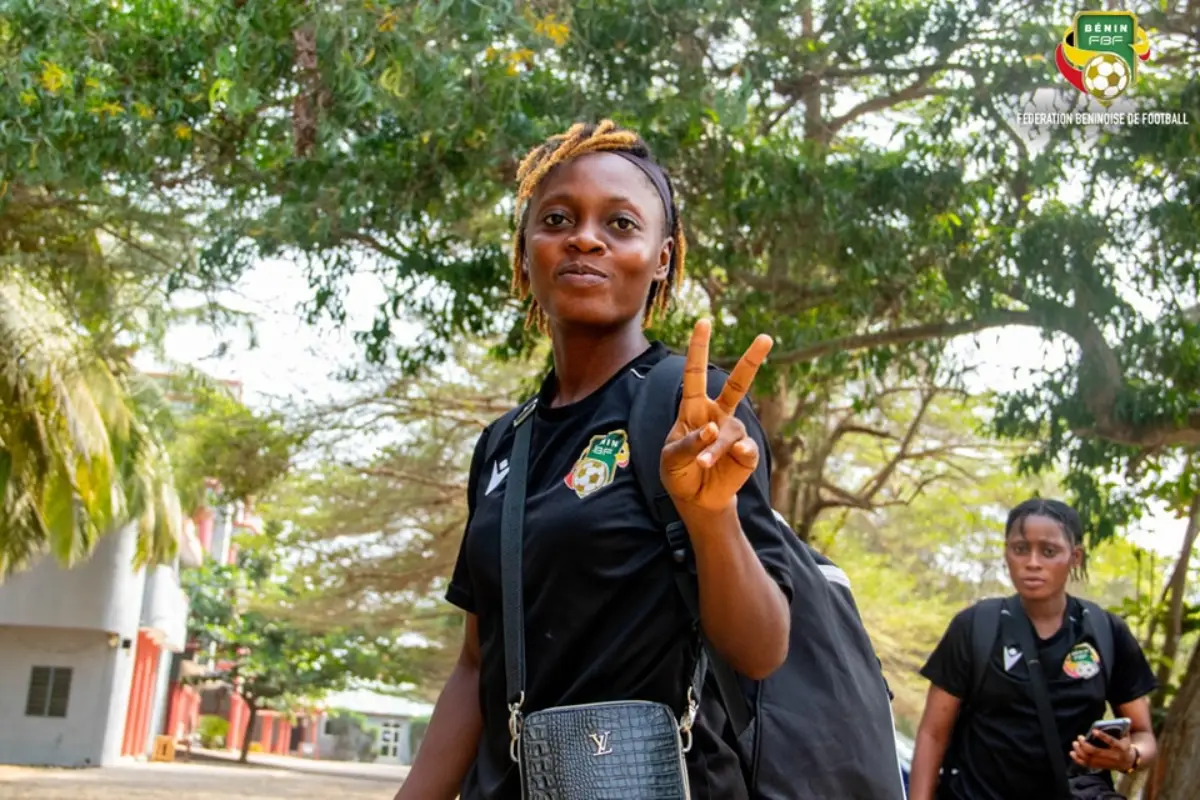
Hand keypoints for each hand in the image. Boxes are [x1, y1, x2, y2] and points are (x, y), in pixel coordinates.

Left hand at [660, 319, 772, 512]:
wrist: (696, 500)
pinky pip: (744, 449)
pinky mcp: (746, 453)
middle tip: (766, 338)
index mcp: (694, 409)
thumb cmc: (679, 472)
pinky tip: (733, 458)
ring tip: (702, 464)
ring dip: (714, 448)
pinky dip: (735, 454)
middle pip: (736, 384)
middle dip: (751, 361)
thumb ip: (687, 443)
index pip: (695, 373)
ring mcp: (734, 433)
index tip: (703, 322)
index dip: (699, 347)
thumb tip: (713, 429)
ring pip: (729, 431)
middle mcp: (717, 415)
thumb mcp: (670, 459)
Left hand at [1069, 729, 1134, 771]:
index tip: (1093, 730)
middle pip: (1096, 752)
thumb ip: (1119, 729)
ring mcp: (1106, 763)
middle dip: (1085, 744)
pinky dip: (1078, 760)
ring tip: (1075, 743)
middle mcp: (1113, 756)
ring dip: (1080, 751)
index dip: (1102, 736)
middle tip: (1079, 737)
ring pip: (1090, 759)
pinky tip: (1072, 753)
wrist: (1129, 761)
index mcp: (1121, 747)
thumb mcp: (1125, 737)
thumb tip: (1109, 721)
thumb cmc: (1124, 744)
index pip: (1111, 741)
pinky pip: (1088, 765)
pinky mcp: (1101, 767)